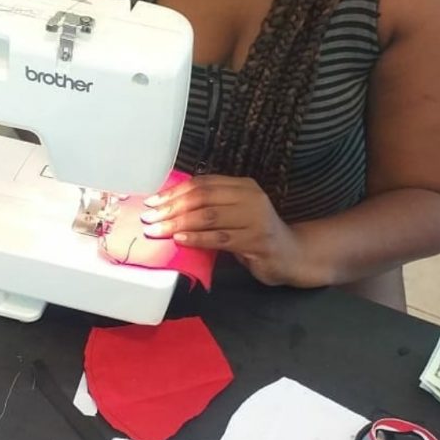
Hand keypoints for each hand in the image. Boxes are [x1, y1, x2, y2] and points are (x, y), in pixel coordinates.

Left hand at [140, 175, 321, 286]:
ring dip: (178, 224)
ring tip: (157, 230)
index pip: (202, 184)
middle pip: (202, 198)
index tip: (151, 201)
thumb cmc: (254, 235)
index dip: (174, 192)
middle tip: (149, 218)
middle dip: (171, 208)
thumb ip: (210, 208)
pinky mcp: (257, 240)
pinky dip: (197, 238)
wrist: (290, 255)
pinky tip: (180, 241)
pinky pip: (220, 238)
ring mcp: (256, 219)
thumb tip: (167, 207)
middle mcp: (251, 197)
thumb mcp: (233, 215)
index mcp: (242, 186)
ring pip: (208, 217)